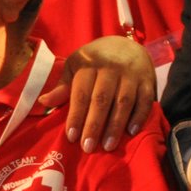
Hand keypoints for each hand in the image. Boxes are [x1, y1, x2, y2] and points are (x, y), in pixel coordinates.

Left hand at [43, 35, 155, 151]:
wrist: (127, 43)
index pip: (82, 93)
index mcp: (90, 64)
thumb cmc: (96, 60)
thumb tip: (43, 102)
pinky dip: (139, 116)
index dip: (76, 115)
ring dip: (115, 125)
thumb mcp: (76, 66)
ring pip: (123, 102)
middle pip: (102, 99)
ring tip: (108, 146)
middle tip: (87, 147)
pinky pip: (145, 100)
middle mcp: (111, 68)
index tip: (71, 136)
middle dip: (94, 124)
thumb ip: (63, 86)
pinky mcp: (148, 80)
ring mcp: (131, 74)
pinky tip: (131, 132)